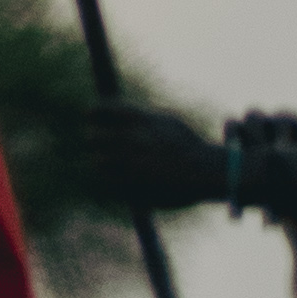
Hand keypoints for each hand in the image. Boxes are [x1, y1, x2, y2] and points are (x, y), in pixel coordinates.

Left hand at [73, 101, 229, 216]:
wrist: (205, 172)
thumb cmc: (186, 144)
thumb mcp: (164, 120)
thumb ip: (139, 116)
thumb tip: (114, 110)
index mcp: (140, 120)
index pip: (100, 110)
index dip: (92, 114)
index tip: (91, 117)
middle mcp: (133, 139)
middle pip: (94, 137)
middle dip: (93, 138)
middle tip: (95, 141)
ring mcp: (132, 164)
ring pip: (98, 161)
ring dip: (100, 161)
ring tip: (107, 162)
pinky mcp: (134, 187)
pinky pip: (109, 183)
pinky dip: (110, 180)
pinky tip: (118, 178)